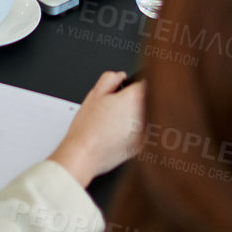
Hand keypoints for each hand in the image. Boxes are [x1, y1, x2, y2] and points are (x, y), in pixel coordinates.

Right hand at [49, 71, 143, 187]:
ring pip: (146, 118)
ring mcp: (144, 133)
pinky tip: (117, 135)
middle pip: (148, 101)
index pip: (146, 83)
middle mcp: (143, 115)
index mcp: (134, 99)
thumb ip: (110, 78)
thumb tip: (120, 76)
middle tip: (119, 106)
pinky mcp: (141, 147)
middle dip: (137, 100)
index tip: (130, 88)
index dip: (136, 84)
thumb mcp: (94, 94)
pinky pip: (142, 134)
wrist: (84, 156)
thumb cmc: (87, 128)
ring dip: (137, 116)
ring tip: (116, 122)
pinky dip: (134, 132)